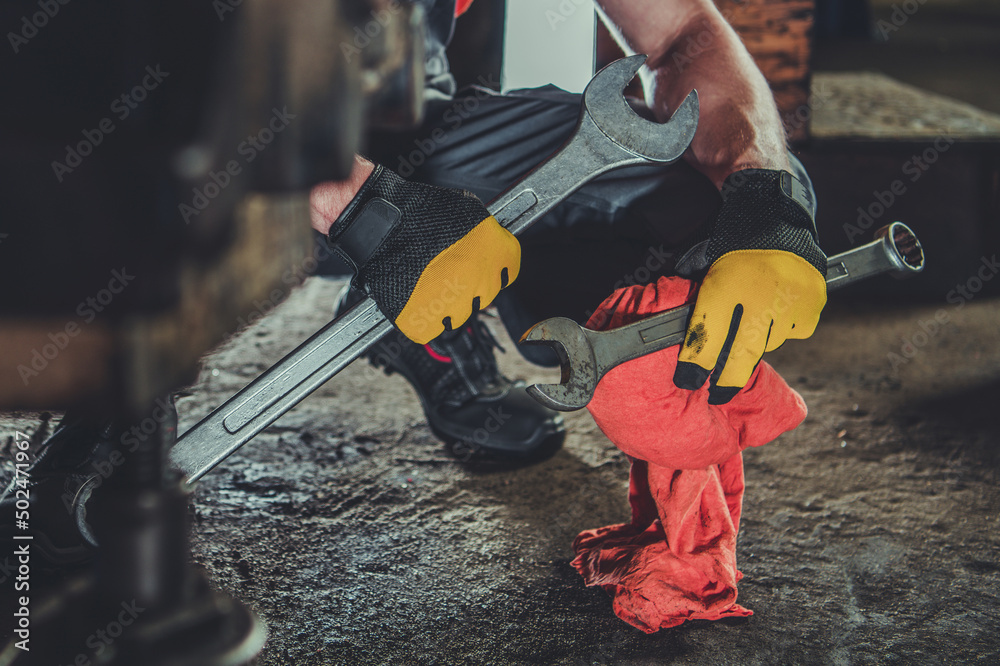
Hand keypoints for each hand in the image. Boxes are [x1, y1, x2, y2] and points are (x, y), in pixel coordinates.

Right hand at [326, 163, 518, 343]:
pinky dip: (423, 317)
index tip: (479, 262)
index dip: (492, 266)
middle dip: (468, 283)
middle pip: (483, 295)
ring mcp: (455, 307)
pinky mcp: (426, 323)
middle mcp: (482, 284)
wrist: (382, 225)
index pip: (508, 271)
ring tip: (428, 281)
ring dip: (447, 302)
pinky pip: (431, 328)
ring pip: (459, 314)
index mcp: (497, 255)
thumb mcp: (466, 209)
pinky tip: (416, 297)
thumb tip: (489, 241)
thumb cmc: (419, 213)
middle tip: (446, 269)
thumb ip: (485, 231)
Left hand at [673, 169, 826, 403]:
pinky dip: (784, 326)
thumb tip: (686, 342)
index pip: (706, 338)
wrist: (775, 217)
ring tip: (755, 316)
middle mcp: (758, 300)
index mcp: (724, 288)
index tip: (687, 382)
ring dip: (758, 340)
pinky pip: (794, 331)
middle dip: (726, 380)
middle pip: (740, 355)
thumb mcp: (705, 269)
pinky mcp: (811, 307)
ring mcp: (789, 305)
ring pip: (768, 342)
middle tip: (717, 395)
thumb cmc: (732, 247)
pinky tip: (777, 306)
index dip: (695, 365)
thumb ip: (699, 305)